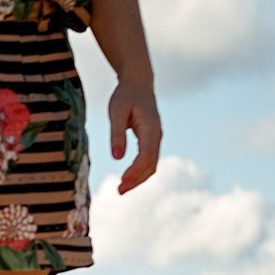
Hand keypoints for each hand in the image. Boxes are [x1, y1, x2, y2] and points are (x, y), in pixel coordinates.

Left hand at [109, 78, 161, 194]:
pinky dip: (139, 171)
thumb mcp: (116, 111)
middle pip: (151, 164)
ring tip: (121, 189)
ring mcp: (156, 138)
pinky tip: (127, 178)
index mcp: (151, 128)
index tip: (121, 183)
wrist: (138, 83)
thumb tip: (116, 158)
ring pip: (151, 164)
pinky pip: (149, 160)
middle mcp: (157, 135)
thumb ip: (116, 133)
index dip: (135, 171)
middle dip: (136, 180)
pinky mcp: (151, 140)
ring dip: (138, 178)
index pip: (146, 155)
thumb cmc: (125, 95)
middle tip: (119, 191)